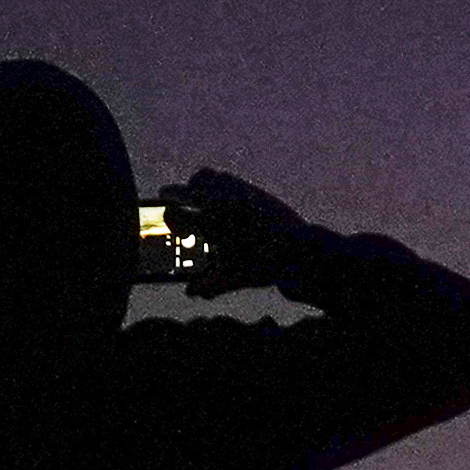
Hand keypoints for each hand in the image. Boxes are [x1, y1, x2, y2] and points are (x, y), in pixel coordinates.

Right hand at [162, 168, 323, 296]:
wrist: (300, 249)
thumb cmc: (264, 266)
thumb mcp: (234, 278)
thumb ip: (209, 285)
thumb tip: (190, 292)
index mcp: (209, 222)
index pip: (172, 213)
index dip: (169, 220)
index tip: (173, 227)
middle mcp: (218, 201)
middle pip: (181, 190)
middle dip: (174, 198)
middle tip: (176, 206)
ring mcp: (234, 190)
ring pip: (204, 177)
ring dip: (196, 186)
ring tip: (199, 199)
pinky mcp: (251, 188)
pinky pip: (225, 178)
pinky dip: (217, 184)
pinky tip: (223, 199)